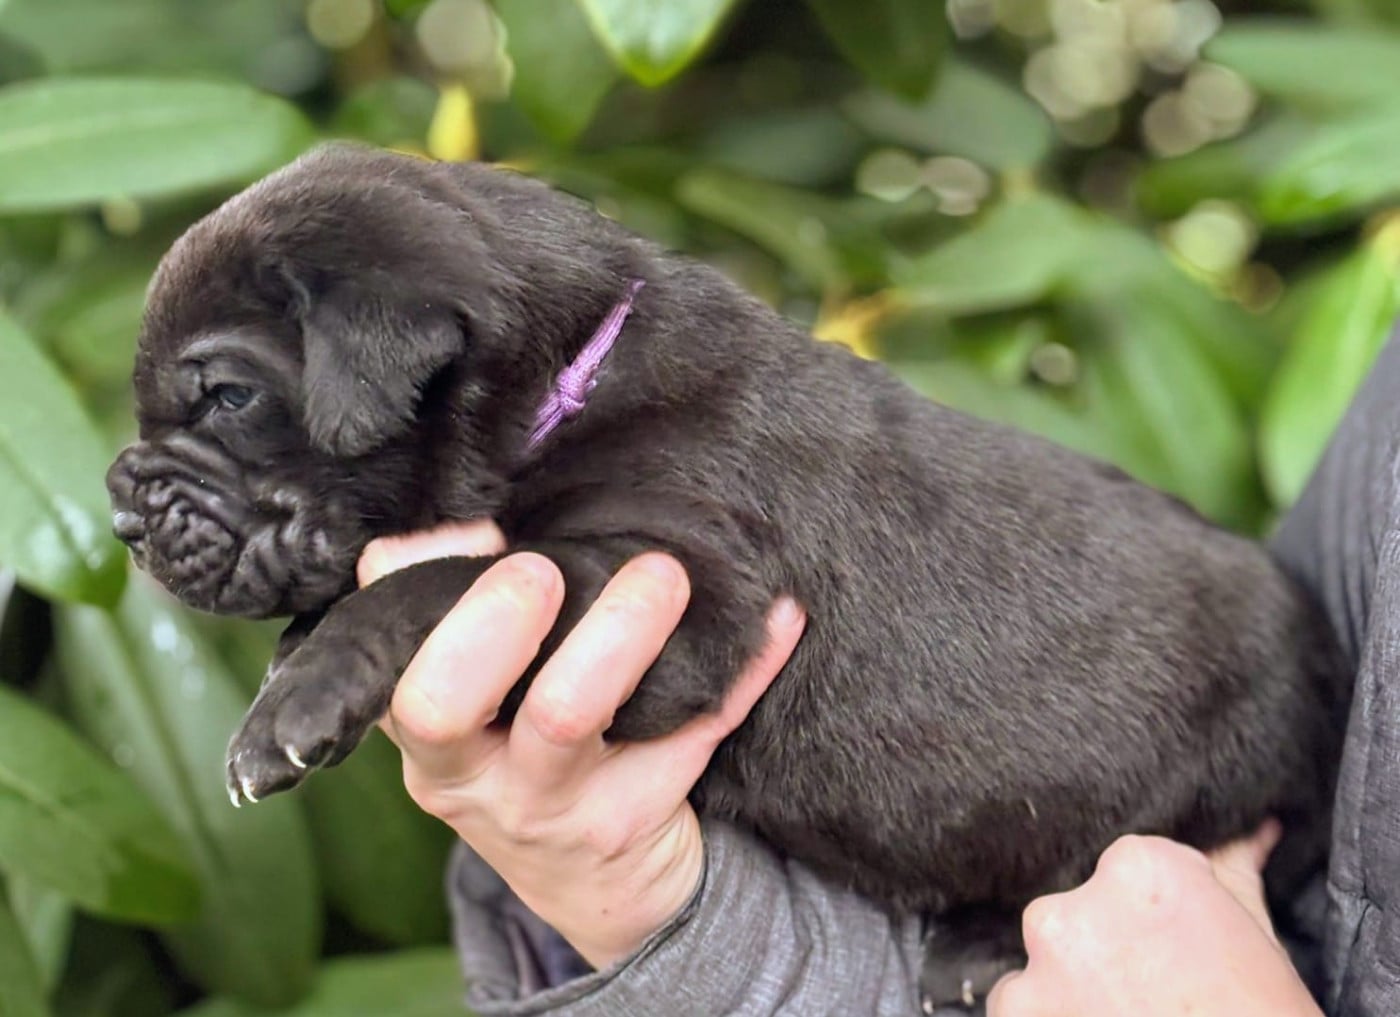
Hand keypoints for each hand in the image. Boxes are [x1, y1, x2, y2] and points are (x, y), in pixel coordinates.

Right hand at [358, 521, 805, 968]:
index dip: (413, 592)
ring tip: (662, 575)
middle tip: (538, 571)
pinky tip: (777, 620)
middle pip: (446, 704)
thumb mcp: (469, 716)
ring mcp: (550, 802)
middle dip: (486, 622)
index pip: (383, 663)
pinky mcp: (633, 815)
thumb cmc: (524, 764)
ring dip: (617, 628)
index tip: (480, 538)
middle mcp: (471, 774)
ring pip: (566, 715)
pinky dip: (742, 669)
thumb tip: (473, 530)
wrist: (593, 883)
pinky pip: (694, 730)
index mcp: (426, 738)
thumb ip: (450, 621)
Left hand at [987, 824, 1323, 1016]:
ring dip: (1069, 988)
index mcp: (1139, 868)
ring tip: (1117, 1014)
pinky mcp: (1016, 1010)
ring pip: (1042, 963)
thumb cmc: (1263, 1014)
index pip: (1125, 871)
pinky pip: (1016, 1006)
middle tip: (1147, 990)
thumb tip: (1252, 831)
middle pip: (1077, 915)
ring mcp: (1042, 962)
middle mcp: (1078, 905)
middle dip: (1105, 949)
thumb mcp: (1256, 938)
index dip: (1150, 918)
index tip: (1172, 951)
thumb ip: (1232, 871)